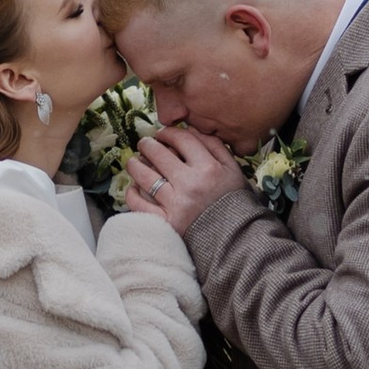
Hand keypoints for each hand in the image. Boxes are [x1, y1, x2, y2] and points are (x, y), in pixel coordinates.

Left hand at [124, 122, 239, 237]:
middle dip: (147, 145)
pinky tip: (134, 187)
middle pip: (158, 154)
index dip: (168, 133)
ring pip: (145, 177)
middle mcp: (190, 184)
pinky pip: (140, 205)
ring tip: (134, 162)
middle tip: (144, 144)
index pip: (182, 140)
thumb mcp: (233, 169)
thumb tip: (190, 129)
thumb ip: (214, 146)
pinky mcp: (166, 223)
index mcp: (208, 168)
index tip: (162, 134)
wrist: (235, 238)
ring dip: (135, 165)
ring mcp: (176, 205)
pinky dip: (133, 194)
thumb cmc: (233, 201)